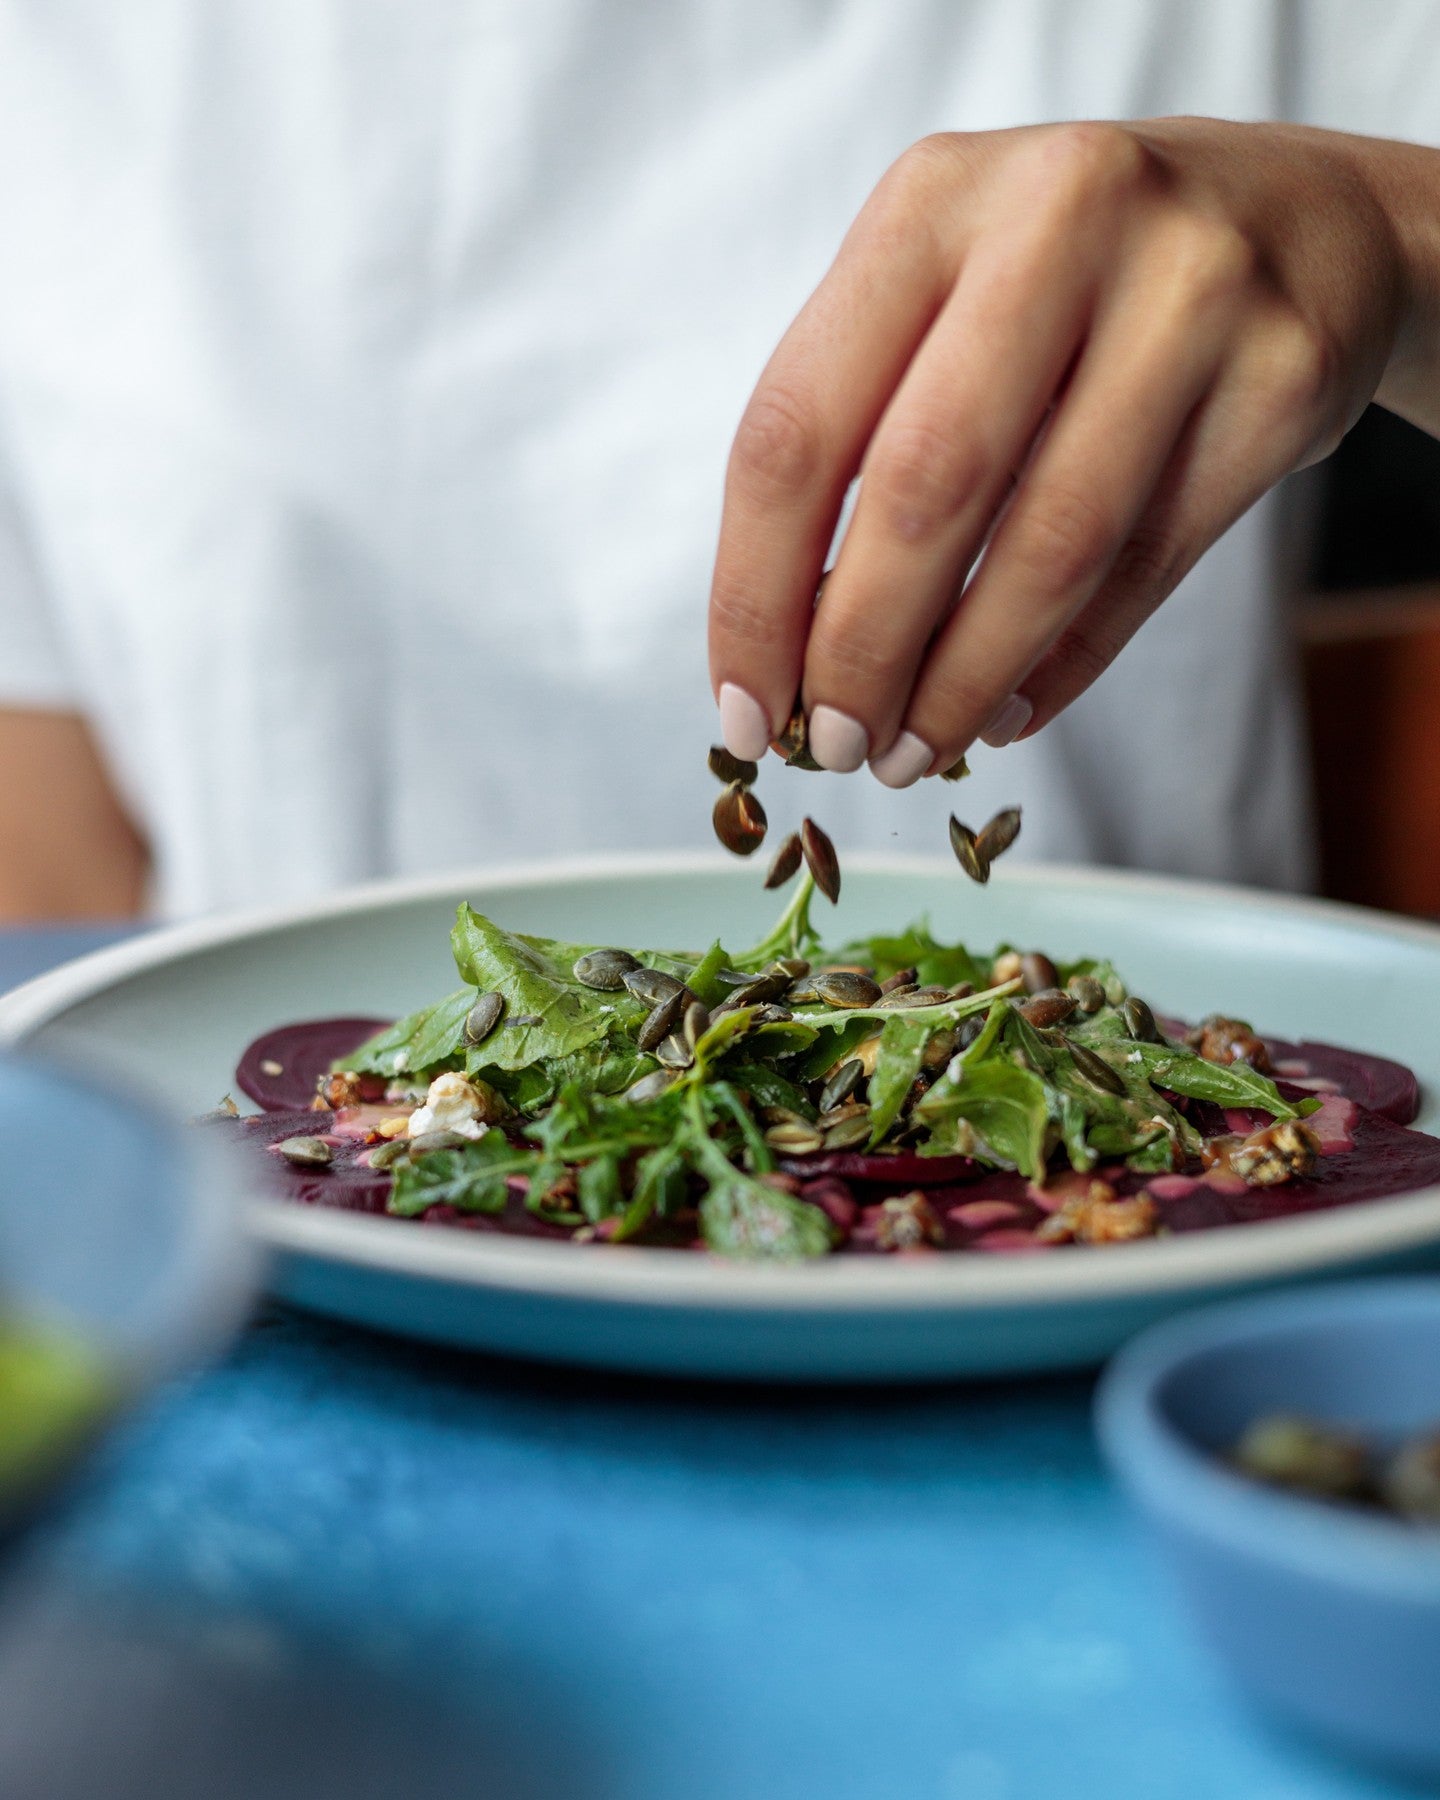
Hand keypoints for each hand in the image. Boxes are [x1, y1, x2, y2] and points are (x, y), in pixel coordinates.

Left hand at [708, 118, 1439, 781]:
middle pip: (924, 489)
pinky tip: (1005, 716)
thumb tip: (788, 650)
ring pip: (1049, 544)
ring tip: (909, 752)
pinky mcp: (1280, 379)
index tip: (740, 709)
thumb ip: (863, 430)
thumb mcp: (949, 292)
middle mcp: (1061, 218)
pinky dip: (1061, 666)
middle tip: (831, 748)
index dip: (754, 592)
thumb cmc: (1072, 284)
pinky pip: (1146, 567)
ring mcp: (1190, 292)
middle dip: (860, 653)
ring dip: (961, 683)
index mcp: (933, 201)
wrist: (1303, 223)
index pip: (797, 428)